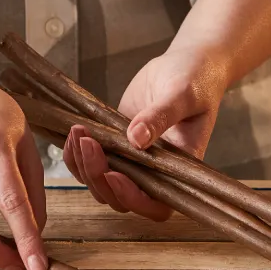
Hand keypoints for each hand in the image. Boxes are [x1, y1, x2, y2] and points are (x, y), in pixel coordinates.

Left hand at [64, 45, 229, 220]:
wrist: (184, 65)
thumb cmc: (196, 81)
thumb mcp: (183, 95)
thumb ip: (161, 116)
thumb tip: (136, 138)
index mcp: (178, 168)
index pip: (156, 204)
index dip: (133, 198)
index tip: (114, 174)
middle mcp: (155, 172)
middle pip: (120, 198)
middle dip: (99, 176)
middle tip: (88, 142)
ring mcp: (133, 160)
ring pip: (101, 184)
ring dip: (84, 166)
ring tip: (77, 134)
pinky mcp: (116, 145)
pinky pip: (92, 162)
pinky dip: (77, 154)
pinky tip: (74, 133)